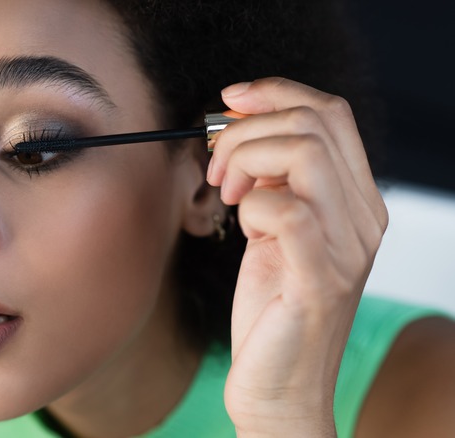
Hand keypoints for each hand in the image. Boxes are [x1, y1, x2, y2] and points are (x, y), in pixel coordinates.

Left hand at [206, 78, 388, 436]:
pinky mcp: (319, 279)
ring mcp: (347, 249)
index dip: (276, 93)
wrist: (279, 387)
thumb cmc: (269, 308)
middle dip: (248, 129)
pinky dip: (251, 205)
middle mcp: (363, 218)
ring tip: (227, 193)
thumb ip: (272, 183)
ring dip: (247, 160)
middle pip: (315, 122)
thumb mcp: (272, 230)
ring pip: (305, 153)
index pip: (331, 113)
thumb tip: (242, 130)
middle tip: (219, 166)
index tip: (230, 100)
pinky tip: (242, 225)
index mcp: (355, 201)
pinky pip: (287, 210)